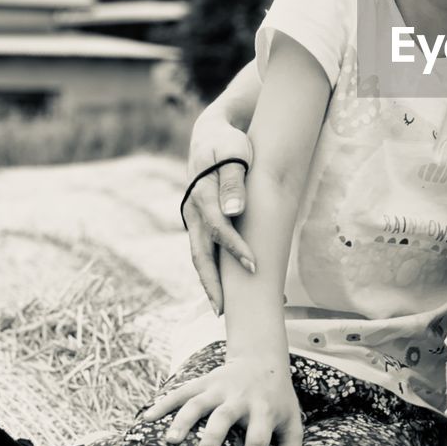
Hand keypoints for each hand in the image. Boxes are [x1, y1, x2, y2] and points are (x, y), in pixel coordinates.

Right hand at [142, 356, 301, 445]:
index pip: (259, 438)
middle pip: (225, 416)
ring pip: (199, 401)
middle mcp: (241, 397)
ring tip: (171, 440)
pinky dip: (164, 403)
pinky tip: (147, 418)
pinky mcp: (204, 380)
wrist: (263, 360)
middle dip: (213, 436)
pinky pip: (181, 390)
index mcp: (264, 409)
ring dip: (184, 419)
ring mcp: (220, 387)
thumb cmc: (277, 400)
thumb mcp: (293, 423)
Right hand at [184, 111, 255, 313]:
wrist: (211, 134)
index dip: (236, 249)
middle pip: (199, 252)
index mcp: (201, 194)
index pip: (219, 228)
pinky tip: (221, 287)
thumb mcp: (235, 154)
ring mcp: (192, 217)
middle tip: (222, 311)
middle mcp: (192, 210)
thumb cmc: (229, 143)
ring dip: (208, 281)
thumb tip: (234, 212)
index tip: (254, 266)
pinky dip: (210, 269)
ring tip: (220, 309)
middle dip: (211, 283)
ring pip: (198, 254)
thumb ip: (235, 182)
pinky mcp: (198, 221)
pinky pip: (203, 249)